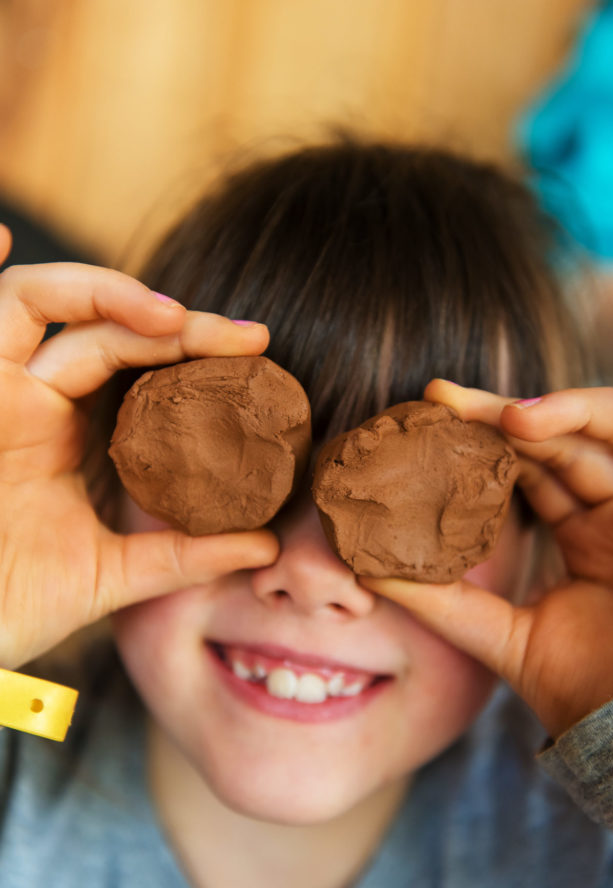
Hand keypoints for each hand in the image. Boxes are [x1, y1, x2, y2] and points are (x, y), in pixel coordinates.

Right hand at [0, 232, 277, 669]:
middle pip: (105, 328)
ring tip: (176, 318)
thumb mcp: (113, 574)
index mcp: (66, 432)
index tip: (259, 355)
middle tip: (248, 341)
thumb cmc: (16, 604)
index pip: (135, 365)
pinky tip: (3, 236)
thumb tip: (265, 544)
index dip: (194, 351)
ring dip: (109, 293)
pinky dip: (14, 277)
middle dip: (178, 324)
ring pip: (41, 301)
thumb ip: (183, 555)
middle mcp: (31, 400)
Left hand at [364, 355, 612, 736]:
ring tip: (514, 418)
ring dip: (577, 410)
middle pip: (568, 439)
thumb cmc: (598, 700)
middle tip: (442, 400)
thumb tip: (370, 570)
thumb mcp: (512, 643)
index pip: (531, 466)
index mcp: (586, 534)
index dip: (484, 437)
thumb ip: (451, 605)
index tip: (425, 416)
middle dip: (507, 414)